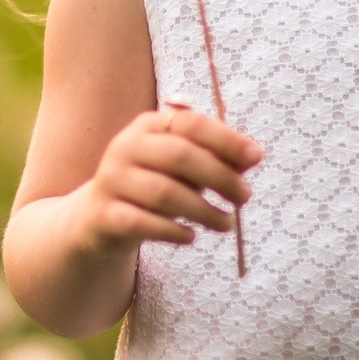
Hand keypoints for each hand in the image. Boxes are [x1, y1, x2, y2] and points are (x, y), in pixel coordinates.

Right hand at [70, 104, 259, 252]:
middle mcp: (125, 146)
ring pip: (165, 193)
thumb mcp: (183, 169)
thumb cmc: (152, 187)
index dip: (226, 138)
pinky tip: (191, 236)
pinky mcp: (104, 214)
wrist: (101, 219)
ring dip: (203, 210)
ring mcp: (111, 180)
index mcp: (147, 126)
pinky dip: (173, 231)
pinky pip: (144, 223)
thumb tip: (252, 156)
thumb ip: (214, 158)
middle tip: (245, 196)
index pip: (190, 123)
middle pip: (180, 156)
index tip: (257, 157)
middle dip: (220, 177)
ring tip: (226, 223)